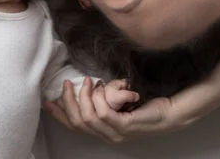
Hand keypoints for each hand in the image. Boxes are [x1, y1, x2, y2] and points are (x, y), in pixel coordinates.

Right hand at [44, 77, 183, 142]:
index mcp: (104, 132)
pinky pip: (103, 112)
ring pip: (88, 117)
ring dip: (84, 97)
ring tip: (88, 82)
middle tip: (66, 84)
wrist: (171, 112)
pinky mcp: (125, 126)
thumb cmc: (147, 105)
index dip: (60, 115)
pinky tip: (101, 87)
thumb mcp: (120, 103)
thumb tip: (89, 85)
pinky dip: (98, 99)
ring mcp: (116, 133)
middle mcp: (108, 136)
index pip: (75, 127)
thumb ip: (105, 100)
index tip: (47, 101)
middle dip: (68, 103)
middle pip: (78, 123)